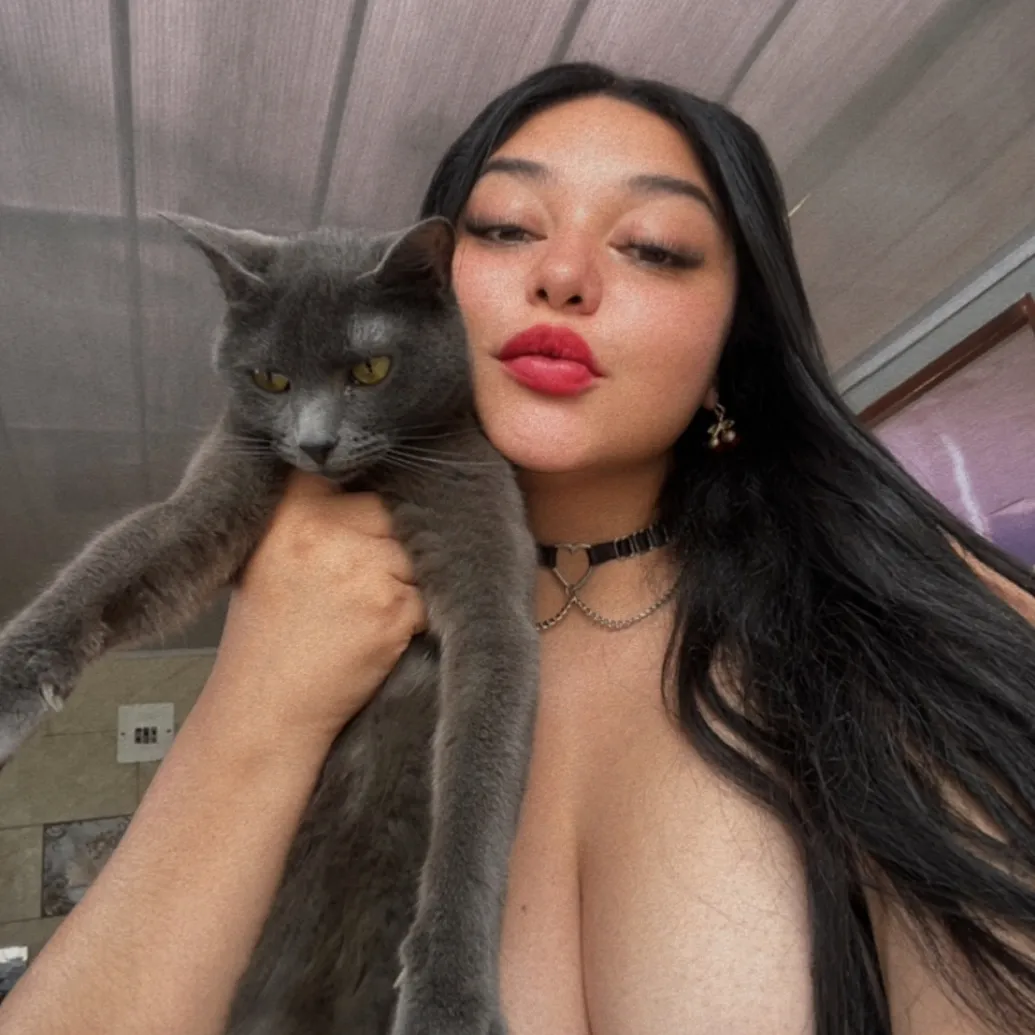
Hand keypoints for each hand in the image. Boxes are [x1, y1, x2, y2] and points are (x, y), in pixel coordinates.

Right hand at [202, 471, 426, 745]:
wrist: (264, 708)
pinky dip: (414, 615)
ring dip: (407, 580)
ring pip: (417, 552)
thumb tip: (382, 476)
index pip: (357, 471)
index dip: (372, 492)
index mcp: (290, 506)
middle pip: (393, 511)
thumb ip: (316, 509)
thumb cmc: (270, 632)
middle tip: (363, 579)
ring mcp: (360, 566)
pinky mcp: (391, 606)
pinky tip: (376, 633)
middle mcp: (323, 528)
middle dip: (391, 541)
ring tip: (365, 610)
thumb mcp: (271, 550)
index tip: (375, 509)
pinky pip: (429, 594)